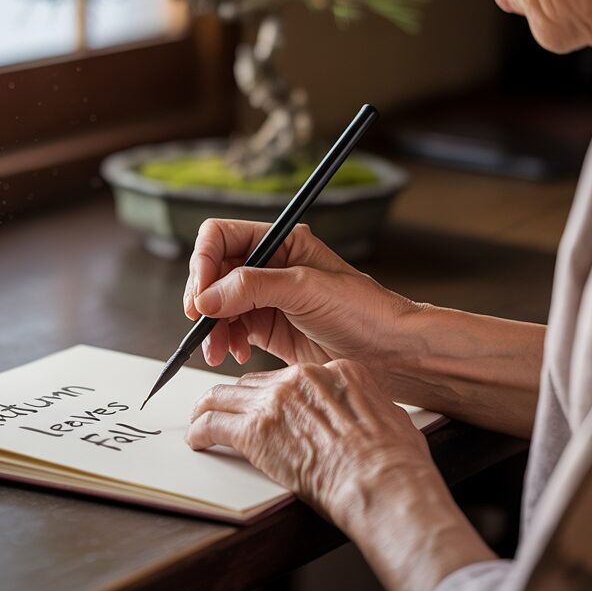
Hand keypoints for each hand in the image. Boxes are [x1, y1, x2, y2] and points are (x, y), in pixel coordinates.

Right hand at [184, 218, 422, 369]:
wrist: (391, 352)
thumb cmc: (364, 311)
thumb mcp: (307, 289)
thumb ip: (253, 287)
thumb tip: (207, 297)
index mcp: (280, 241)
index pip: (221, 237)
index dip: (203, 261)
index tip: (201, 293)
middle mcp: (269, 266)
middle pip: (213, 273)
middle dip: (203, 299)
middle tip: (201, 323)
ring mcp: (266, 298)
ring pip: (217, 305)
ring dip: (211, 327)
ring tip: (216, 350)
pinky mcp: (267, 328)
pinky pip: (231, 329)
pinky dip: (224, 341)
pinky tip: (235, 353)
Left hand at [186, 358, 432, 528]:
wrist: (382, 481)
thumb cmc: (394, 461)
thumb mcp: (390, 418)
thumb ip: (368, 410)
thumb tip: (369, 420)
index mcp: (336, 371)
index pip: (292, 375)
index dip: (275, 391)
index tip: (270, 404)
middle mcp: (302, 377)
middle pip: (255, 382)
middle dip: (238, 397)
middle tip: (225, 409)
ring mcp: (275, 402)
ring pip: (226, 395)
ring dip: (208, 408)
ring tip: (199, 418)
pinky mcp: (254, 430)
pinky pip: (213, 424)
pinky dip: (199, 431)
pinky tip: (196, 440)